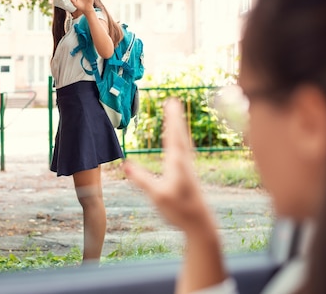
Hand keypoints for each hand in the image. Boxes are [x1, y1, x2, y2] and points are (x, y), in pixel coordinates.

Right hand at [123, 98, 212, 234]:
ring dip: (179, 127)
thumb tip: (125, 164)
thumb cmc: (179, 210)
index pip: (173, 135)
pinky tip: (179, 143)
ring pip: (183, 142)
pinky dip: (180, 140)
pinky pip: (184, 150)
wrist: (200, 224)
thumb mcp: (157, 195)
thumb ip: (141, 179)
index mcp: (176, 163)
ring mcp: (188, 168)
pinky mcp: (189, 175)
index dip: (172, 118)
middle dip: (176, 117)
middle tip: (174, 101)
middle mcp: (184, 162)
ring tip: (176, 116)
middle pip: (180, 134)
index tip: (171, 102)